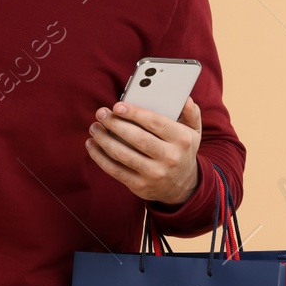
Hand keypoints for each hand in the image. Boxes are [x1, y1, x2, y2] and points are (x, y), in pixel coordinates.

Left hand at [85, 96, 201, 205]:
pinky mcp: (140, 186)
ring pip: (122, 155)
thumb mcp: (193, 132)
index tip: (118, 106)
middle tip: (101, 114)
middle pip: (136, 138)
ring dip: (104, 140)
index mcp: (181, 140)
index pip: (155, 122)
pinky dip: (100, 157)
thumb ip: (191, 114)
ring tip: (94, 127)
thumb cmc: (182, 151)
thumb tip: (186, 100)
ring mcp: (154, 174)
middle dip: (115, 124)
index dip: (135, 113)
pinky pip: (115, 170)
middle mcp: (170, 158)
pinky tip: (92, 145)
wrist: (183, 186)